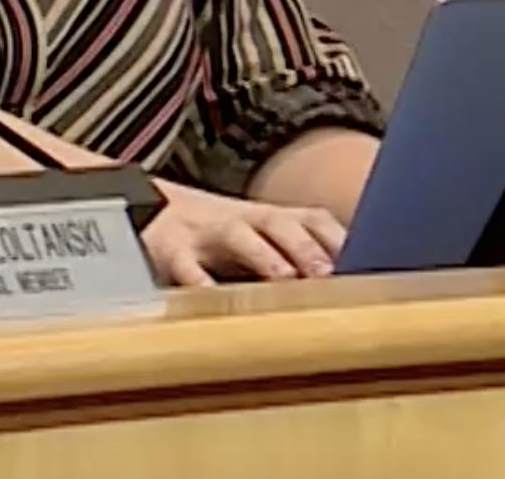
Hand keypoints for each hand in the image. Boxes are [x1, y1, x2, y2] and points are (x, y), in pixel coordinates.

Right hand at [140, 183, 344, 286]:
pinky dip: (197, 279)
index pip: (310, 219)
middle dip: (305, 246)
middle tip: (329, 273)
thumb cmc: (208, 236)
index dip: (338, 239)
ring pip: (236, 233)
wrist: (138, 208)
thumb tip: (348, 284)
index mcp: (262, 218)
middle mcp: (237, 219)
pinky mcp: (168, 247)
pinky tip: (211, 297)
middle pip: (277, 221)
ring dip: (262, 253)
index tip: (367, 261)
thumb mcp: (251, 236)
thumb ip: (292, 254)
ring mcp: (202, 230)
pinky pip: (184, 263)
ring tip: (284, 277)